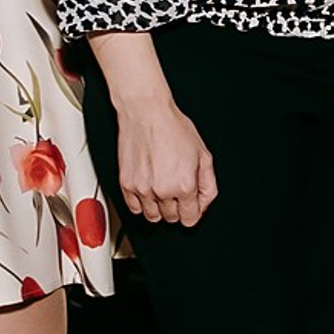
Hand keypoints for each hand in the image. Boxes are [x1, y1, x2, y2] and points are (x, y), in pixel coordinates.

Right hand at [113, 93, 216, 225]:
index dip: (193, 212)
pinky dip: (142, 204)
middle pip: (172, 218)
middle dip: (178, 208)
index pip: (190, 219)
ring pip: (152, 217)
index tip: (192, 205)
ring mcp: (142, 189)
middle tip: (179, 190)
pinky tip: (149, 190)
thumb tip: (204, 202)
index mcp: (184, 185)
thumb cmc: (174, 129)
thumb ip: (208, 184)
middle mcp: (162, 191)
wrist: (147, 114)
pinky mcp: (126, 185)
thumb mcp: (203, 155)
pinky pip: (134, 208)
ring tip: (164, 190)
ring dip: (160, 208)